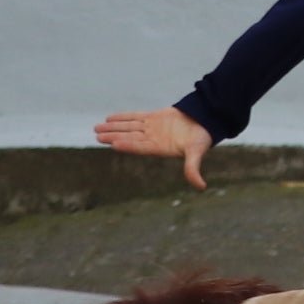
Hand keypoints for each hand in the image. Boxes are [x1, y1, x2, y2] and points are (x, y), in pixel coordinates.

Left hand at [94, 105, 214, 187]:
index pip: (141, 146)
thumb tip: (202, 187)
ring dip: (113, 127)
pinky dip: (122, 117)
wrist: (205, 120)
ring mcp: (152, 127)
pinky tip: (109, 118)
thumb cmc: (201, 138)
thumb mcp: (197, 153)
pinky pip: (135, 117)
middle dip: (114, 136)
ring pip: (129, 127)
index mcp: (160, 148)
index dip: (128, 145)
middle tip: (98, 136)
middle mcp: (153, 138)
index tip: (114, 144)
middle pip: (130, 137)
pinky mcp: (153, 117)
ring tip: (98, 128)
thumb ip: (193, 168)